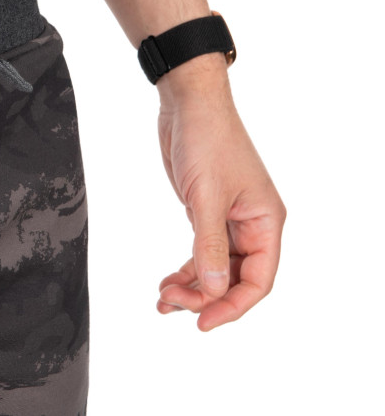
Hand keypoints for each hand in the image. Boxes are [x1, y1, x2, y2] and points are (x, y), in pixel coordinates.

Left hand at [153, 65, 286, 330]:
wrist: (188, 104)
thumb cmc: (207, 140)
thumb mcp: (206, 196)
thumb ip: (208, 244)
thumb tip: (211, 289)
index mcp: (266, 221)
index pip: (258, 280)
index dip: (232, 306)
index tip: (202, 323)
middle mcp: (252, 224)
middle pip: (234, 278)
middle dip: (204, 297)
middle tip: (170, 304)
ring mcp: (229, 219)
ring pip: (215, 268)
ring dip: (192, 286)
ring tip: (162, 298)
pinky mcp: (207, 212)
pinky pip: (202, 251)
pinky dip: (186, 269)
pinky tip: (167, 281)